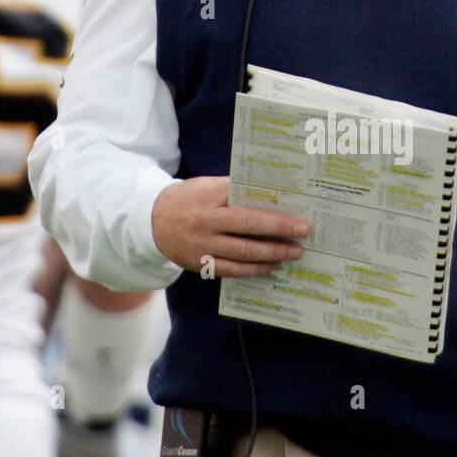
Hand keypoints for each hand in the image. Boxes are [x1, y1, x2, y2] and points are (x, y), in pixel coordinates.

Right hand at [151, 176, 309, 274]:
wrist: (152, 221)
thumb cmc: (189, 200)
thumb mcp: (207, 187)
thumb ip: (234, 191)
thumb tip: (273, 196)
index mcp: (210, 195)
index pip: (246, 197)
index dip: (273, 206)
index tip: (297, 210)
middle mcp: (206, 220)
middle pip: (249, 225)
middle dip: (280, 229)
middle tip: (303, 231)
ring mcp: (203, 244)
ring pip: (243, 251)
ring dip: (272, 253)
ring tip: (294, 252)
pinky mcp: (200, 263)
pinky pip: (232, 269)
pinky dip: (254, 269)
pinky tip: (271, 265)